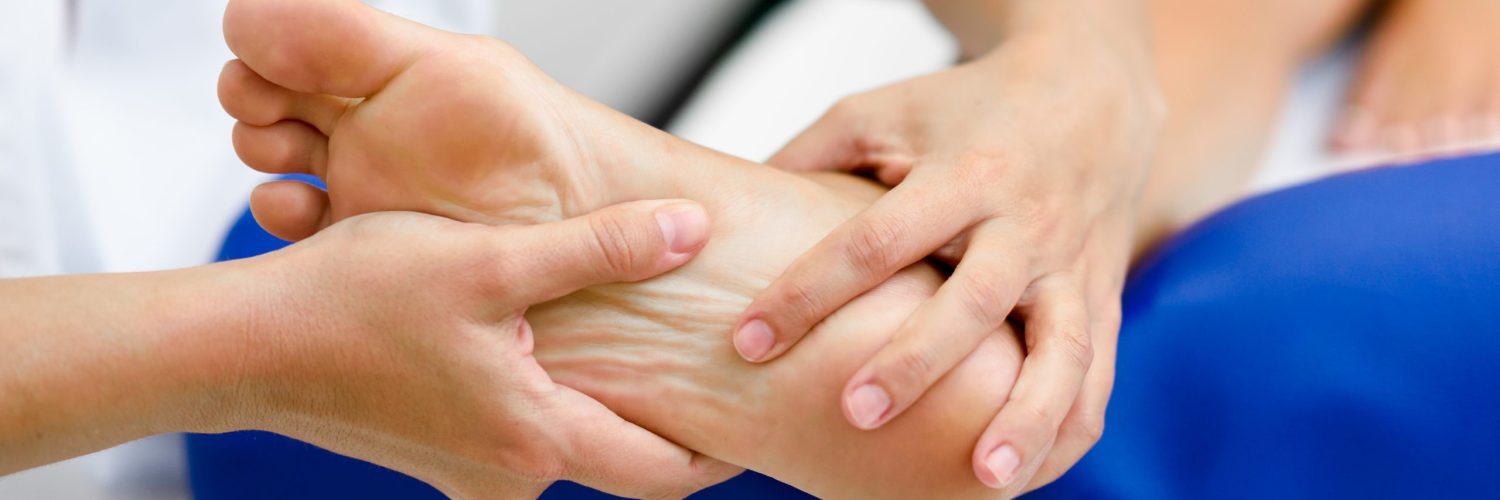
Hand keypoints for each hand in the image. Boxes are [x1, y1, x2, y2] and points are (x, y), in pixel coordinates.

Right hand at [236, 200, 736, 498]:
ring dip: (604, 411)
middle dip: (670, 433)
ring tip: (631, 352)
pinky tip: (540, 347)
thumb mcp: (492, 261)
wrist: (243, 348)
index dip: (718, 449)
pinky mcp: (437, 456)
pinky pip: (519, 440)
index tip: (750, 412)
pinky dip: (547, 405)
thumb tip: (687, 234)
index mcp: (536, 439)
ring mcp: (468, 474)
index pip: (666, 473)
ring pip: (568, 451)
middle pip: (623, 466)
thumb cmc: (353, 303)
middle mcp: (508, 476)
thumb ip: (600, 250)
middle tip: (706, 381)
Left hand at [734, 27, 1162, 493]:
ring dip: (1025, 416)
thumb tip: (718, 214)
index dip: (809, 291)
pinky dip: (1068, 429)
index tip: (747, 341)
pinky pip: (1097, 375)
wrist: (1095, 94)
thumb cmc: (967, 109)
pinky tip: (1027, 477)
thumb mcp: (885, 111)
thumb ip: (810, 157)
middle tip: (856, 414)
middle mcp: (1024, 221)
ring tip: (983, 478)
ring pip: (1060, 348)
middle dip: (917, 360)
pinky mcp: (1102, 299)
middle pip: (974, 299)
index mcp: (960, 172)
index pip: (876, 239)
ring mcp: (1072, 265)